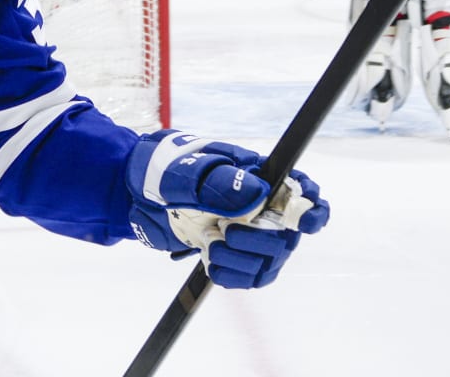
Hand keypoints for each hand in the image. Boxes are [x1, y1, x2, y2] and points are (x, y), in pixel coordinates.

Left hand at [125, 130, 328, 290]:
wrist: (137, 194)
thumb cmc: (166, 171)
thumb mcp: (186, 171)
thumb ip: (220, 182)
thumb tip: (258, 194)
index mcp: (259, 176)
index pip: (303, 193)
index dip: (312, 209)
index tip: (303, 221)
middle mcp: (263, 207)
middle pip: (288, 237)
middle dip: (261, 241)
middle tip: (228, 232)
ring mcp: (251, 234)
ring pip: (270, 263)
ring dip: (243, 261)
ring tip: (212, 246)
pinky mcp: (236, 257)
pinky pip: (251, 278)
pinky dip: (233, 276)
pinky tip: (213, 264)